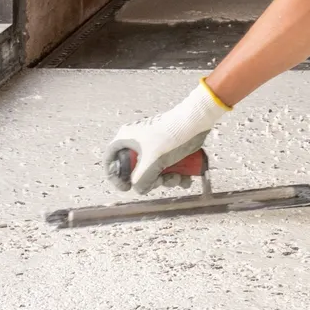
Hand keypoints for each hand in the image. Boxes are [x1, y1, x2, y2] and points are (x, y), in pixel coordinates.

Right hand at [101, 80, 229, 193]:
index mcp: (126, 138)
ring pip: (153, 169)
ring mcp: (153, 142)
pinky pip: (166, 164)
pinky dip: (175, 173)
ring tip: (180, 178)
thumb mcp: (153, 163)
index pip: (110, 159)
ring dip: (167, 179)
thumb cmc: (172, 136)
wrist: (199, 119)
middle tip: (162, 181)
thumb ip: (141, 181)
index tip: (126, 187)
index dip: (114, 176)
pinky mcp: (168, 145)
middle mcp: (137, 139)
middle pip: (135, 169)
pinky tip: (187, 178)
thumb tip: (140, 189)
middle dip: (151, 180)